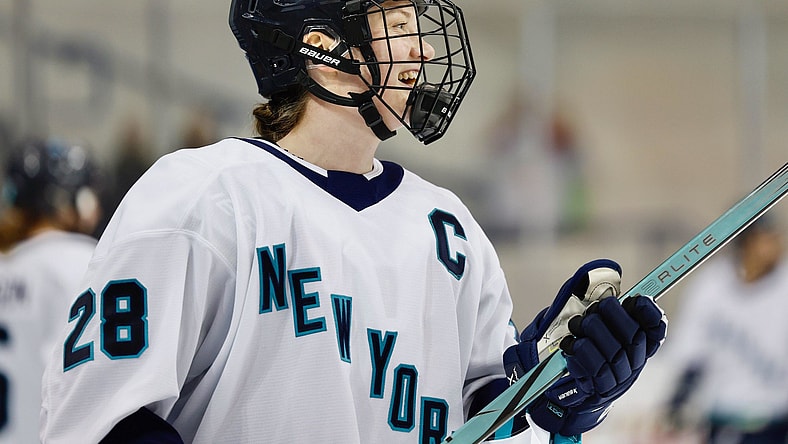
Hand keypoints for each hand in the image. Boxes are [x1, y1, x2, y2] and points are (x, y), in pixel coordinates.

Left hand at [504, 259, 666, 435]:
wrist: (555, 386)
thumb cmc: (572, 343)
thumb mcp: (579, 314)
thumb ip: (589, 291)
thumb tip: (608, 267)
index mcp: (635, 343)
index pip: (656, 329)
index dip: (650, 314)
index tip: (636, 299)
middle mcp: (632, 362)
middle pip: (633, 336)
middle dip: (612, 316)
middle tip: (594, 310)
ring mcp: (617, 379)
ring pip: (613, 351)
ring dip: (592, 332)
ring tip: (577, 326)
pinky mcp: (599, 390)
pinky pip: (595, 368)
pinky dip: (581, 351)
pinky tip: (570, 345)